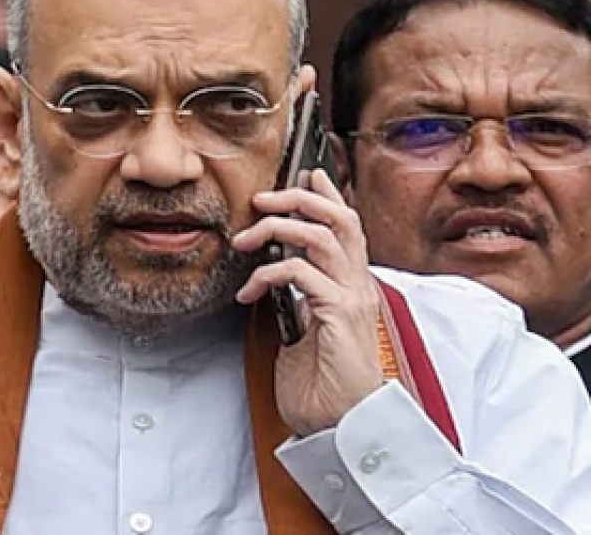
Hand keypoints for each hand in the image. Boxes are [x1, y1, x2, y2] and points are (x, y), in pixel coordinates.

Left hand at [232, 169, 382, 435]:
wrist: (341, 426)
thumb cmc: (323, 386)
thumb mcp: (306, 333)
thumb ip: (300, 303)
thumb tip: (276, 284)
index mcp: (352, 287)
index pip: (346, 228)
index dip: (328, 196)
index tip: (307, 175)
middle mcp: (358, 286)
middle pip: (339, 219)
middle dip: (300, 198)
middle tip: (263, 198)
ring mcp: (352, 298)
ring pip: (322, 236)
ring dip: (277, 228)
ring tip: (245, 240)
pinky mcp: (339, 314)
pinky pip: (302, 273)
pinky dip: (269, 273)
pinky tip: (250, 291)